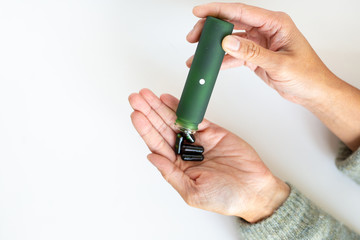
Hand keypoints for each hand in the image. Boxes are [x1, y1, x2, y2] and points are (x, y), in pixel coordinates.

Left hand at [129, 89, 289, 222]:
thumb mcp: (193, 192)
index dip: (145, 129)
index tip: (135, 115)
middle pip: (162, 129)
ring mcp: (198, 141)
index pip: (157, 145)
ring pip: (175, 120)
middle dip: (149, 113)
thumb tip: (151, 158)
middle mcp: (185, 152)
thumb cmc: (226, 198)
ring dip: (161, 107)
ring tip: (147, 95)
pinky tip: (169, 100)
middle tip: (136, 98)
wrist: (255, 190)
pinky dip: (182, 108)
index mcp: (178, 167)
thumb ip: (171, 174)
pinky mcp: (212, 132)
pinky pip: (194, 117)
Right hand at [187, 2, 359, 149]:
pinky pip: (234, 55)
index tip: (200, 12)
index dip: (218, 10)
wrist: (312, 91)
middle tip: (194, 36)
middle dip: (210, 29)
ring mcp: (259, 42)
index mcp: (275, 23)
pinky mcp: (255, 55)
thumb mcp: (279, 64)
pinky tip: (211, 65)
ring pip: (230, 39)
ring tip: (197, 53)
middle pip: (232, 23)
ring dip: (213, 46)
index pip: (241, 12)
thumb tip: (227, 42)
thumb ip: (252, 52)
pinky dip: (222, 60)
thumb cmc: (306, 75)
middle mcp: (265, 30)